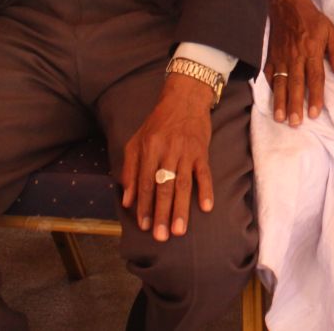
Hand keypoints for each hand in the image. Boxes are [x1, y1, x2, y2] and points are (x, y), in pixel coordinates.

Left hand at [121, 72, 215, 241]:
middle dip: (161, 213)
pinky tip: (206, 207)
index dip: (144, 206)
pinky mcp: (202, 151)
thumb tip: (127, 200)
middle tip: (161, 236)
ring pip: (182, 184)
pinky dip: (206, 189)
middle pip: (163, 187)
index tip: (143, 226)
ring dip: (181, 208)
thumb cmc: (158, 122)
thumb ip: (130, 169)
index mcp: (148, 149)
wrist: (184, 98)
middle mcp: (166, 151)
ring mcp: (186, 151)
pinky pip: (204, 173)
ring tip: (180, 230)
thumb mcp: (137, 141)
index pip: (145, 182)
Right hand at [265, 0, 333, 124]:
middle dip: (295, 105)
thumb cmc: (312, 18)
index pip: (314, 78)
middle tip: (295, 123)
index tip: (315, 113)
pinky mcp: (271, 55)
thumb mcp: (331, 31)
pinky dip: (269, 87)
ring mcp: (281, 57)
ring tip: (280, 118)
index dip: (315, 96)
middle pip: (295, 84)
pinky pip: (269, 73)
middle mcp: (295, 56)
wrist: (287, 3)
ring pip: (280, 83)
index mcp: (312, 51)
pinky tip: (270, 100)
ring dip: (280, 101)